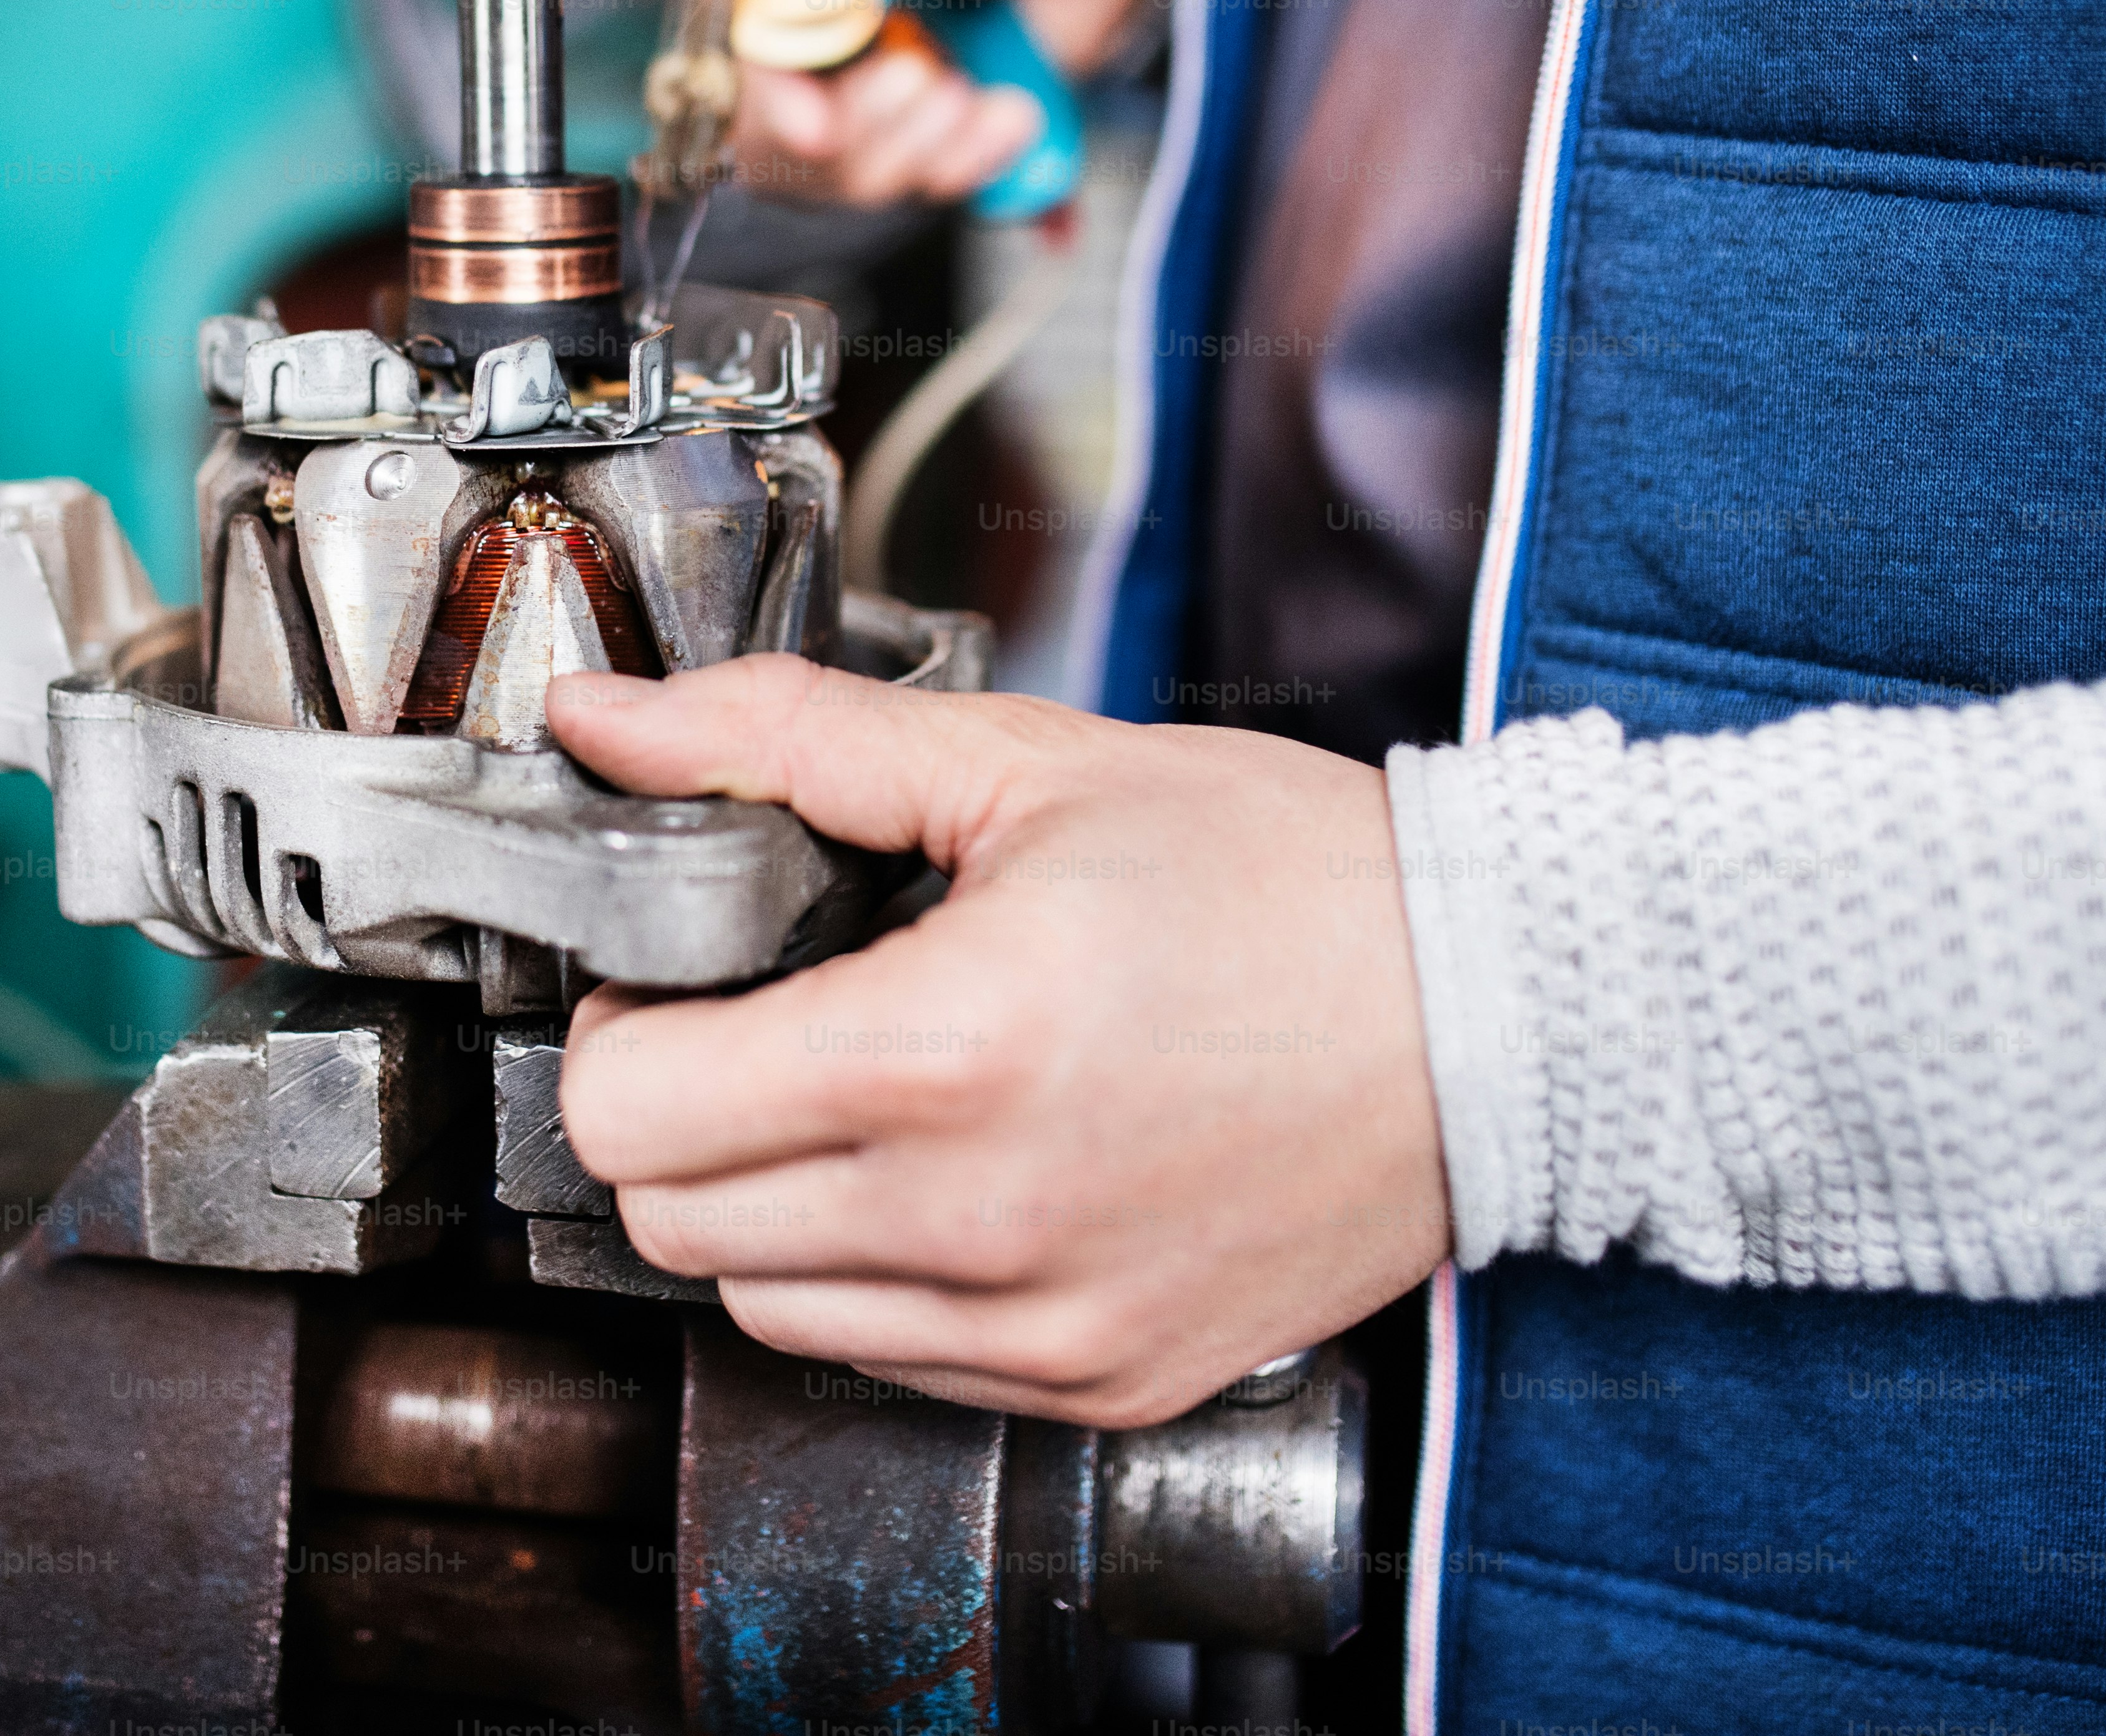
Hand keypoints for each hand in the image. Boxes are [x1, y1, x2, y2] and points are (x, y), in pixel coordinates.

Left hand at [545, 656, 1448, 1427]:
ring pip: (760, 1310)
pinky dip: (873, 1278)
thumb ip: (783, 741)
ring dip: (764, 1207)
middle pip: (669, 1225)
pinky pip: (889, 1361)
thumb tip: (606, 721)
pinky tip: (952, 1173)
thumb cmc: (1288, 880)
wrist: (1499, 1015)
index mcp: (946, 1051)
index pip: (629, 1114)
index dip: (621, 1029)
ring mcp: (1043, 1326)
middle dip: (674, 1115)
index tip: (678, 980)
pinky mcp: (1097, 1384)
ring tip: (863, 1098)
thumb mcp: (1024, 765)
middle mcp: (981, 1219)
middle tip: (759, 1026)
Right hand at [732, 0, 1182, 208]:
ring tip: (987, 108)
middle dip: (852, 137)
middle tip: (929, 90)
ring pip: (838, 165)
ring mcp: (868, 67)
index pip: (746, 10)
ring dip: (911, 158)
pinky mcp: (924, 118)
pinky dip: (963, 171)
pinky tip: (1013, 122)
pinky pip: (917, 179)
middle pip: (774, 117)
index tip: (817, 129)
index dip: (767, 80)